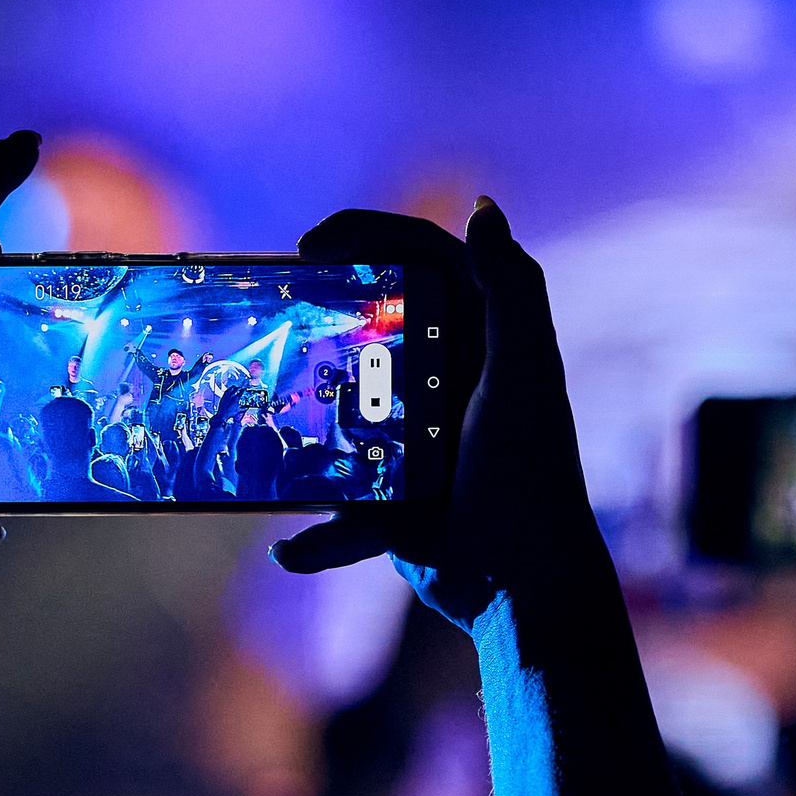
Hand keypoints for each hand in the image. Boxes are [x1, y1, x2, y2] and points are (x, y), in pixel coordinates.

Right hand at [271, 199, 600, 630]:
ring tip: (266, 408)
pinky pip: (339, 503)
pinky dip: (317, 534)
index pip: (425, 260)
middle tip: (275, 306)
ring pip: (343, 408)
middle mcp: (452, 381)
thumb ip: (511, 292)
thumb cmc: (530, 476)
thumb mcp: (522, 376)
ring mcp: (419, 439)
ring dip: (303, 413)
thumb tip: (482, 209)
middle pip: (375, 324)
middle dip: (322, 313)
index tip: (308, 244)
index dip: (369, 235)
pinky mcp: (397, 497)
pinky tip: (290, 553)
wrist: (524, 586)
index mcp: (487, 340)